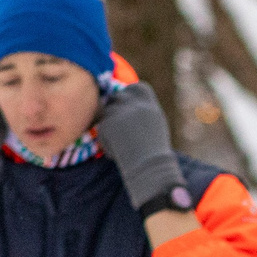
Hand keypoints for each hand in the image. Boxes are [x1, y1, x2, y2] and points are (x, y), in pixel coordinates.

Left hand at [93, 81, 191, 216]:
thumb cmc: (155, 151)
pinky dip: (108, 141)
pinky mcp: (107, 124)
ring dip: (112, 127)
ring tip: (126, 144)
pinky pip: (102, 130)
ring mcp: (120, 112)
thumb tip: (122, 99)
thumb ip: (141, 109)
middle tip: (125, 130)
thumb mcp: (154, 123)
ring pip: (107, 114)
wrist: (150, 168)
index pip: (136, 88)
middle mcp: (135, 104)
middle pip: (117, 98)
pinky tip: (120, 151)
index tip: (132, 109)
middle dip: (117, 110)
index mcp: (150, 104)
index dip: (131, 96)